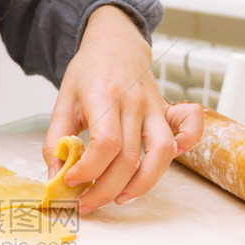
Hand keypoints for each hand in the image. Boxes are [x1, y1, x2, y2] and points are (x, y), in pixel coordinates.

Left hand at [43, 5, 202, 212]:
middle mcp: (135, 103)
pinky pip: (189, 130)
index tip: (71, 181)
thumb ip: (56, 138)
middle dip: (106, 190)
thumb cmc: (89, 71)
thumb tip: (54, 174)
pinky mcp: (168, 112)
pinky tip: (160, 166)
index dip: (89, 170)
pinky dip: (185, 148)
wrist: (115, 42)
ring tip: (119, 198)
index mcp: (105, 96)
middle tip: (87, 202)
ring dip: (142, 185)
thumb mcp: (63, 100)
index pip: (106, 144)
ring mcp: (155, 108)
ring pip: (161, 154)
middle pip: (129, 159)